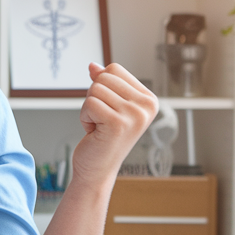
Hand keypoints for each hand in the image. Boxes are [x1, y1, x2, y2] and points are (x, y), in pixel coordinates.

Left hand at [72, 63, 158, 186]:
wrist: (97, 169)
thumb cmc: (102, 138)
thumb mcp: (107, 105)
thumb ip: (104, 84)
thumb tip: (93, 66)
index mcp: (149, 99)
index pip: (114, 69)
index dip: (102, 87)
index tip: (108, 110)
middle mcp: (147, 106)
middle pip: (104, 77)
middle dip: (94, 97)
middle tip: (101, 120)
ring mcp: (135, 115)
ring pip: (95, 89)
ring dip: (88, 109)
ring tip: (99, 127)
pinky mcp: (118, 123)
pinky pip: (89, 103)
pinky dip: (84, 118)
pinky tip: (95, 132)